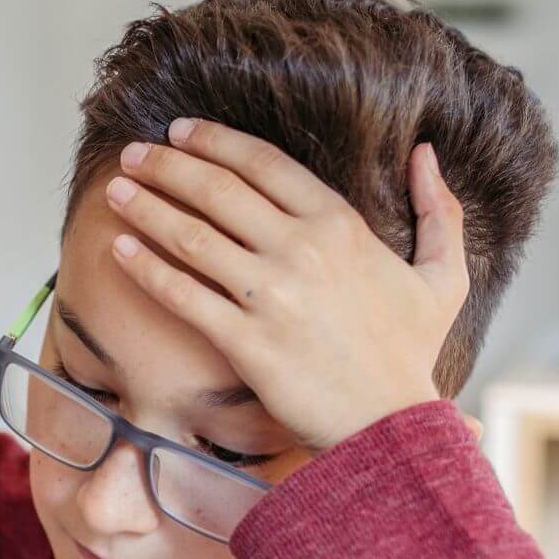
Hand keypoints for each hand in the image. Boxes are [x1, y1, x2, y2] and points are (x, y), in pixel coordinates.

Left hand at [104, 118, 468, 451]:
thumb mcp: (443, 278)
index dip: (215, 141)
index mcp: (340, 224)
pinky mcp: (244, 341)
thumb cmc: (410, 356)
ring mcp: (270, 295)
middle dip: (168, 165)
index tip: (180, 131)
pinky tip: (119, 249)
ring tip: (115, 190)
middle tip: (133, 153)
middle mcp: (301, 249)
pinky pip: (182, 294)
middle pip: (217, 190)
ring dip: (145, 206)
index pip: (263, 163)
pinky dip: (145, 268)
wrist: (391, 428)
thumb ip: (439, 210)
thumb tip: (425, 153)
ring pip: (191, 235)